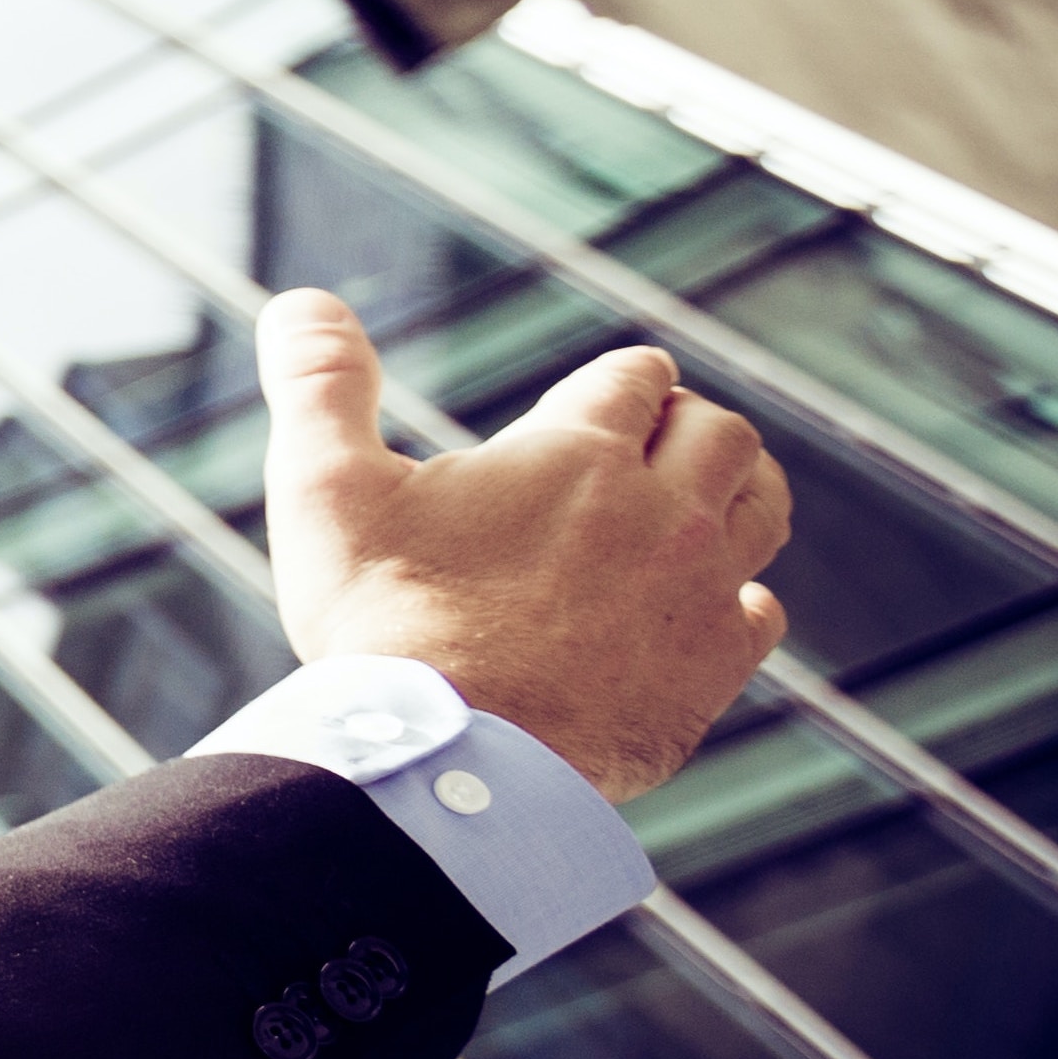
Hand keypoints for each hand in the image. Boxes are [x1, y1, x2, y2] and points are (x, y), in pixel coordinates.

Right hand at [255, 288, 789, 801]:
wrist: (443, 757)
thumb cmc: (380, 623)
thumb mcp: (327, 491)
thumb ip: (321, 387)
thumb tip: (297, 301)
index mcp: (580, 452)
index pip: (636, 378)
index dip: (615, 384)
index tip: (594, 402)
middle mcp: (663, 509)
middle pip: (717, 432)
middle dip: (684, 427)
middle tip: (647, 446)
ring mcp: (698, 590)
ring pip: (760, 507)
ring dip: (735, 491)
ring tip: (698, 502)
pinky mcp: (710, 669)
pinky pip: (761, 612)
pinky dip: (740, 600)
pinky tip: (703, 610)